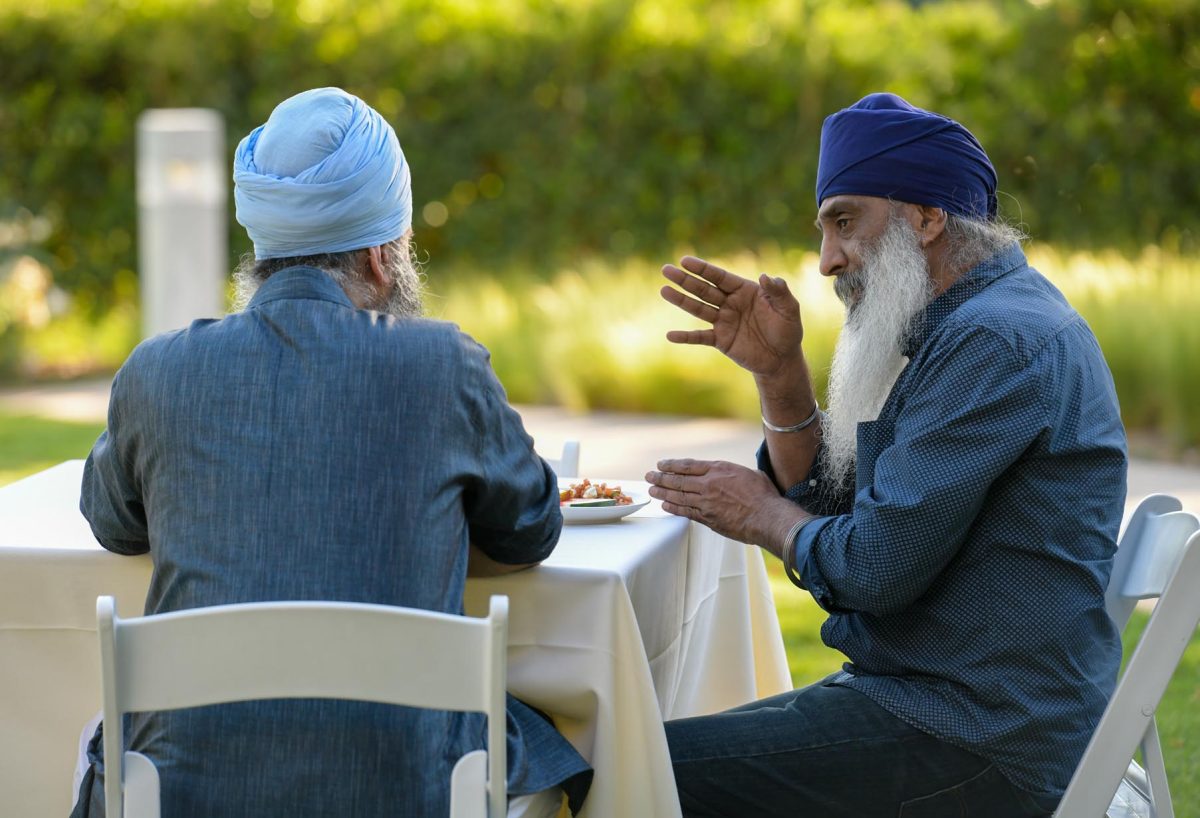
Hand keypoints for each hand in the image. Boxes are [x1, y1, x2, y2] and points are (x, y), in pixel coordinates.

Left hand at [645, 459, 808, 555]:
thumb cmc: (763, 496)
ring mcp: (706, 502)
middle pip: (678, 480)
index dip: (672, 465)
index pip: (688, 466)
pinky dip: (673, 508)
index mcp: (719, 470)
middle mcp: (709, 484)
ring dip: (662, 493)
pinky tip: (665, 506)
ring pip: (678, 496)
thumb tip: (729, 474)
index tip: (661, 465)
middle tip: (649, 477)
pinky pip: (685, 512)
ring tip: (651, 491)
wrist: (767, 517)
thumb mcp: (749, 474)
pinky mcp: (707, 518)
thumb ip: (732, 473)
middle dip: (661, 478)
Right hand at [660, 256, 803, 377]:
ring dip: (681, 300)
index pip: (719, 276)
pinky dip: (685, 337)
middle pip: (704, 289)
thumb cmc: (788, 330)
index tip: (685, 261)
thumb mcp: (789, 309)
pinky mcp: (720, 340)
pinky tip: (670, 335)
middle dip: (685, 280)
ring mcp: (723, 322)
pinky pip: (700, 337)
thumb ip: (779, 291)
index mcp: (744, 290)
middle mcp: (730, 303)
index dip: (702, 269)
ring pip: (698, 308)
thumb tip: (766, 276)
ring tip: (663, 290)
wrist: (782, 359)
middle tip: (666, 269)